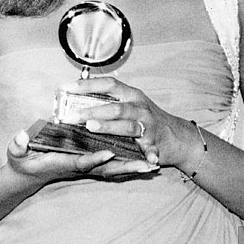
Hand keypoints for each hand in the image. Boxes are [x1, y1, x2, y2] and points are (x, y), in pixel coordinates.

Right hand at [6, 129, 158, 183]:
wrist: (28, 174)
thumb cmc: (24, 161)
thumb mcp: (17, 153)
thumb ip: (18, 145)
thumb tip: (19, 138)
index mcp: (62, 162)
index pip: (80, 161)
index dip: (93, 159)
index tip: (107, 154)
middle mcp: (78, 166)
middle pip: (105, 169)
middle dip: (126, 167)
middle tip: (146, 165)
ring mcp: (86, 167)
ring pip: (113, 169)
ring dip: (133, 167)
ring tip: (154, 165)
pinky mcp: (91, 164)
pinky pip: (113, 166)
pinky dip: (130, 165)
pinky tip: (147, 162)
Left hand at [65, 77, 194, 167]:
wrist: (177, 135)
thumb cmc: (146, 118)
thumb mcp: (130, 103)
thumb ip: (110, 100)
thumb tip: (78, 96)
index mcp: (131, 94)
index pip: (108, 84)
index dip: (87, 85)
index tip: (66, 87)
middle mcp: (140, 106)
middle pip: (114, 106)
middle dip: (91, 111)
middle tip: (70, 116)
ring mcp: (149, 125)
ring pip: (128, 125)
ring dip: (109, 127)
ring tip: (91, 128)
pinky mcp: (156, 143)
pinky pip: (151, 148)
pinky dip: (150, 154)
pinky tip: (148, 159)